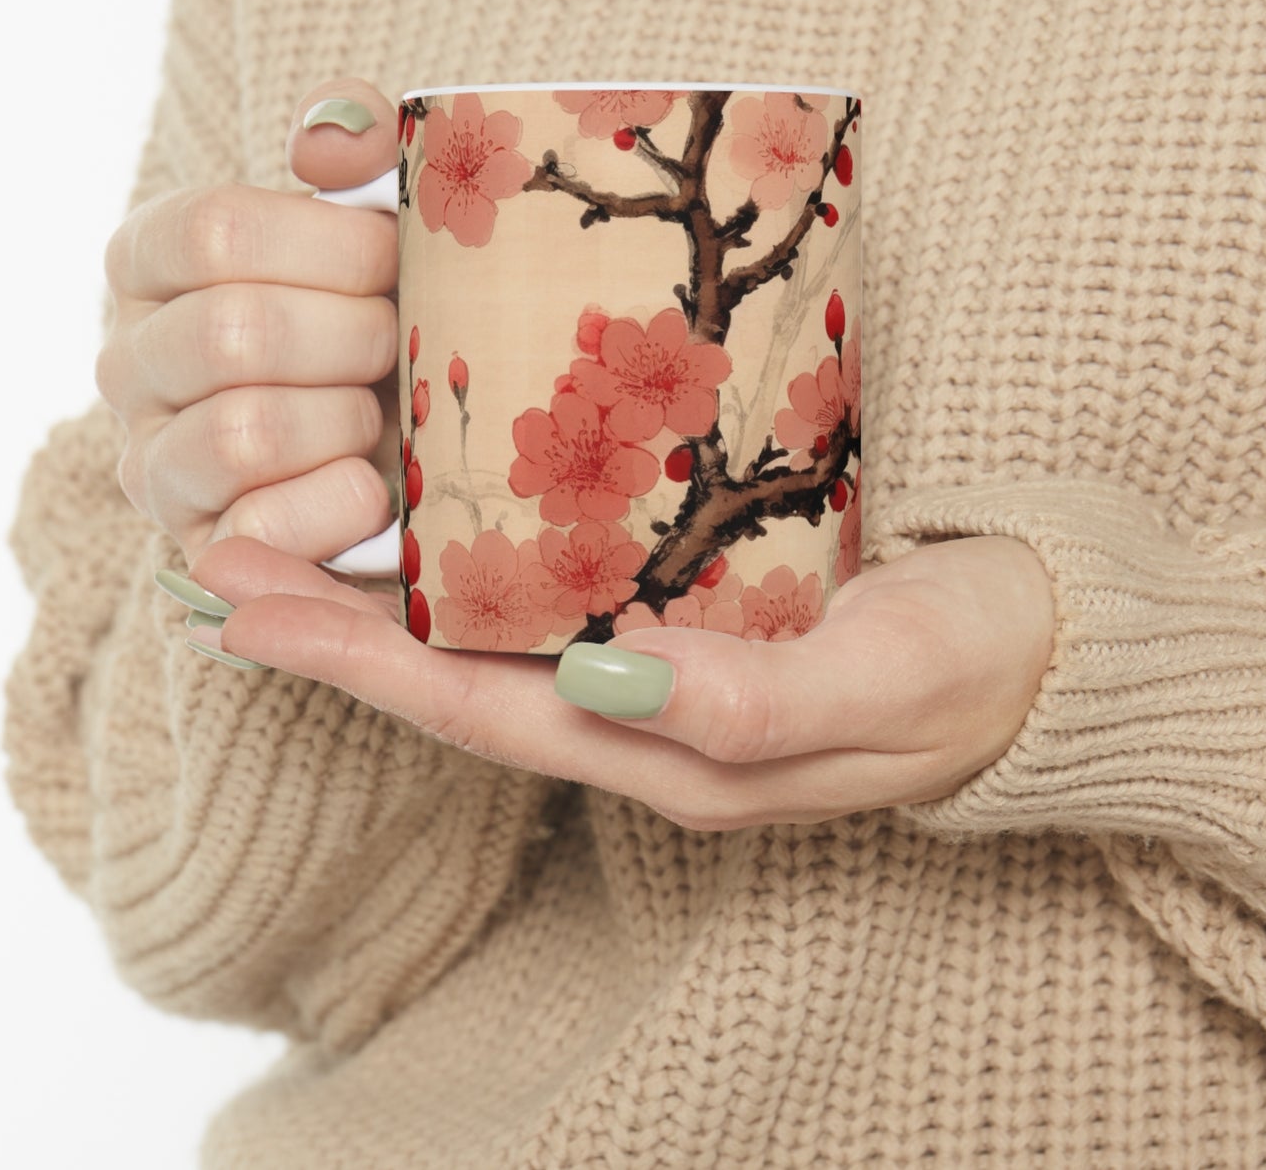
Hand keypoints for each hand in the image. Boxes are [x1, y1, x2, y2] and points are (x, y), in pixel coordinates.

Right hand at [97, 79, 399, 565]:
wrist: (408, 441)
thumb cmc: (384, 312)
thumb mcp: (378, 216)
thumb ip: (360, 147)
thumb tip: (330, 137)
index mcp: (152, 262)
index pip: (213, 232)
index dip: (330, 247)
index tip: (395, 258)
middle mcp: (129, 361)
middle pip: (233, 333)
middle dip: (355, 338)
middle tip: (402, 343)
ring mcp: (153, 463)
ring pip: (242, 432)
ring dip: (348, 420)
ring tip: (384, 414)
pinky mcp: (199, 548)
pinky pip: (260, 529)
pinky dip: (341, 502)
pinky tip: (377, 486)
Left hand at [184, 534, 1054, 828]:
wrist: (1047, 647)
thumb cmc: (972, 664)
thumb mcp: (884, 683)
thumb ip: (752, 698)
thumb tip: (608, 680)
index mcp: (671, 748)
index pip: (481, 709)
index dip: (358, 663)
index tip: (245, 609)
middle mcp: (643, 716)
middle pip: (457, 677)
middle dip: (333, 627)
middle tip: (218, 561)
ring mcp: (661, 667)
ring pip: (492, 640)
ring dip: (383, 595)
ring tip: (285, 535)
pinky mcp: (690, 612)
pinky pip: (554, 598)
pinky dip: (472, 564)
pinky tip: (432, 517)